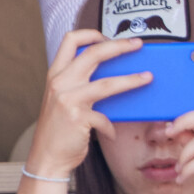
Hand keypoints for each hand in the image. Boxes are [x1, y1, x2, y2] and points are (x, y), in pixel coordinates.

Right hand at [26, 30, 151, 178]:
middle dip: (120, 46)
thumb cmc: (58, 129)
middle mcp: (60, 83)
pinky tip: (112, 133)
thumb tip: (112, 70)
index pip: (71, 40)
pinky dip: (110, 127)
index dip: (91, 33)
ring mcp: (68, 100)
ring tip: (148, 77)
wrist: (45, 160)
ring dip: (131, 80)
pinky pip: (104, 118)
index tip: (108, 37)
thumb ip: (78, 82)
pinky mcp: (78, 119)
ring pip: (107, 83)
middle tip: (138, 45)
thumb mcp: (60, 98)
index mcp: (56, 74)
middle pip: (94, 53)